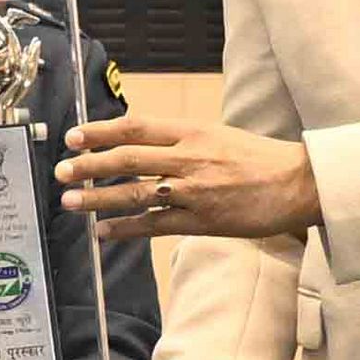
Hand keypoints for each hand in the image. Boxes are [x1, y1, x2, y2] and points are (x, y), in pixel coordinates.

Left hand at [57, 114, 320, 244]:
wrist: (299, 184)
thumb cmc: (261, 159)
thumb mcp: (219, 135)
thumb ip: (183, 139)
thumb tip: (143, 141)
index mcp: (193, 131)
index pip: (136, 127)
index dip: (100, 131)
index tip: (73, 136)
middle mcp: (190, 157)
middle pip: (128, 158)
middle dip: (89, 164)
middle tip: (61, 170)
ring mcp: (195, 190)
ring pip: (136, 192)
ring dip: (98, 197)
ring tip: (70, 202)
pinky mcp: (203, 220)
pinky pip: (154, 225)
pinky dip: (125, 228)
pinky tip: (102, 232)